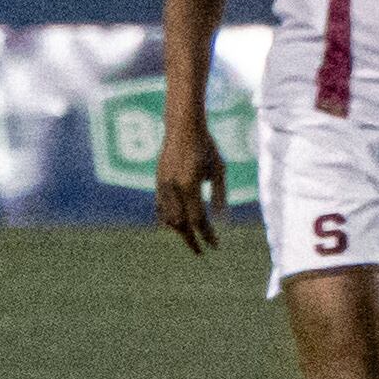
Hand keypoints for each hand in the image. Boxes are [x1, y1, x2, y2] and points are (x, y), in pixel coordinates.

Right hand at [155, 106, 224, 252]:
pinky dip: (167, 219)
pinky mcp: (158, 181)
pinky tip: (174, 225)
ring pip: (168, 218)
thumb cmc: (206, 146)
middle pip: (181, 223)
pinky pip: (160, 207)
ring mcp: (162, 185)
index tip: (215, 245)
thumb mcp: (219, 169)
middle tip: (201, 252)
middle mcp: (173, 187)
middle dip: (191, 240)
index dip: (207, 234)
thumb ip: (219, 194)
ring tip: (190, 238)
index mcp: (189, 185)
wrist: (183, 126)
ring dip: (180, 231)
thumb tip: (220, 220)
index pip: (198, 219)